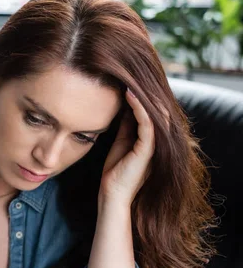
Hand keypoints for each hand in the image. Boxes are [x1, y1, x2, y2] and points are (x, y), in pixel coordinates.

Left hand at [99, 89, 160, 207]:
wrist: (112, 193)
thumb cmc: (114, 170)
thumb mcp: (121, 141)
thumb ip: (126, 125)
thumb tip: (125, 107)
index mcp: (149, 139)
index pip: (151, 112)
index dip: (143, 96)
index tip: (130, 80)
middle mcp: (155, 140)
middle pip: (157, 110)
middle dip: (146, 93)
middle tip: (133, 75)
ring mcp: (153, 145)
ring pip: (154, 114)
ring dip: (143, 97)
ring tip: (131, 81)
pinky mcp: (147, 149)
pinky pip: (147, 124)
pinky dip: (139, 108)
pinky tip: (130, 96)